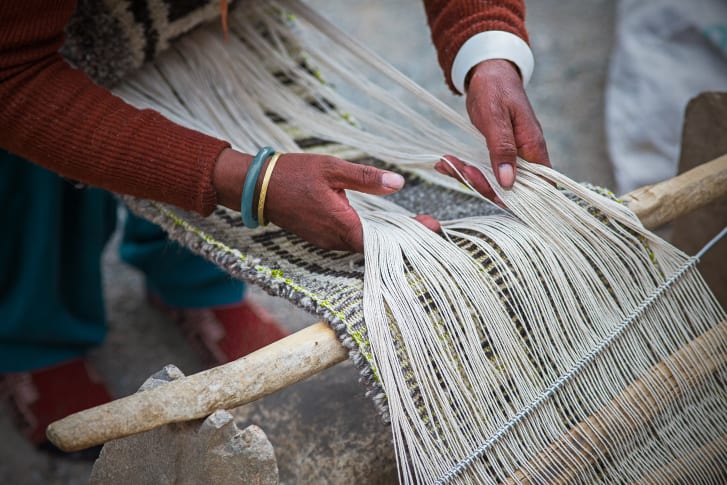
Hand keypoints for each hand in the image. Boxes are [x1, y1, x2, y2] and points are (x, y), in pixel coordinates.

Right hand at [213, 149, 439, 251]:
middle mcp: (334, 239)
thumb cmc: (293, 173)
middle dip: (403, 237)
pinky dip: (369, 234)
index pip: (381, 240)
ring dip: (386, 237)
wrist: (257, 186)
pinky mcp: (320, 237)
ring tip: (411, 224)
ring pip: (363, 244)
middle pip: (375, 246)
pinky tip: (381, 224)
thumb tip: (398, 185)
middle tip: (428, 225)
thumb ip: (366, 178)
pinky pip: (350, 240)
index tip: (431, 227)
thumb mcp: (332, 168)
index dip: (407, 237)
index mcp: (340, 223)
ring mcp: (326, 241)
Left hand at [436, 59, 549, 196]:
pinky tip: (446, 162)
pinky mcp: (498, 154)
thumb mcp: (496, 117)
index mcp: (533, 147)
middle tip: (459, 169)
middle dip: (481, 184)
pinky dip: (464, 168)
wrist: (488, 72)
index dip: (516, 198)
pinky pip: (483, 169)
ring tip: (446, 163)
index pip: (537, 187)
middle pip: (510, 189)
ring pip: (493, 181)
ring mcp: (513, 156)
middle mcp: (527, 156)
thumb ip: (503, 149)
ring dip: (468, 175)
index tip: (487, 189)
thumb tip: (509, 182)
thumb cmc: (495, 88)